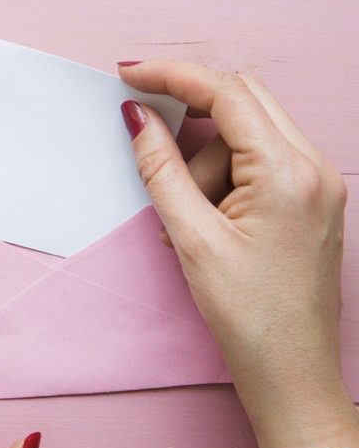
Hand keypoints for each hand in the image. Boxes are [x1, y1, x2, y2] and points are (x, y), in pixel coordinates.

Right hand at [119, 61, 358, 447]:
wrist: (292, 372)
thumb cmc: (248, 315)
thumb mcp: (192, 238)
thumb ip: (161, 168)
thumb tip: (137, 117)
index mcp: (288, 173)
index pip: (226, 93)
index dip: (172, 76)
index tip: (128, 74)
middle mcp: (315, 168)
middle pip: (244, 99)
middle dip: (190, 110)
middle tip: (143, 124)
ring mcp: (320, 183)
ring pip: (249, 131)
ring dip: (206, 156)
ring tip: (187, 216)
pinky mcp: (313, 200)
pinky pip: (260, 160)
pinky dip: (224, 173)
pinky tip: (207, 217)